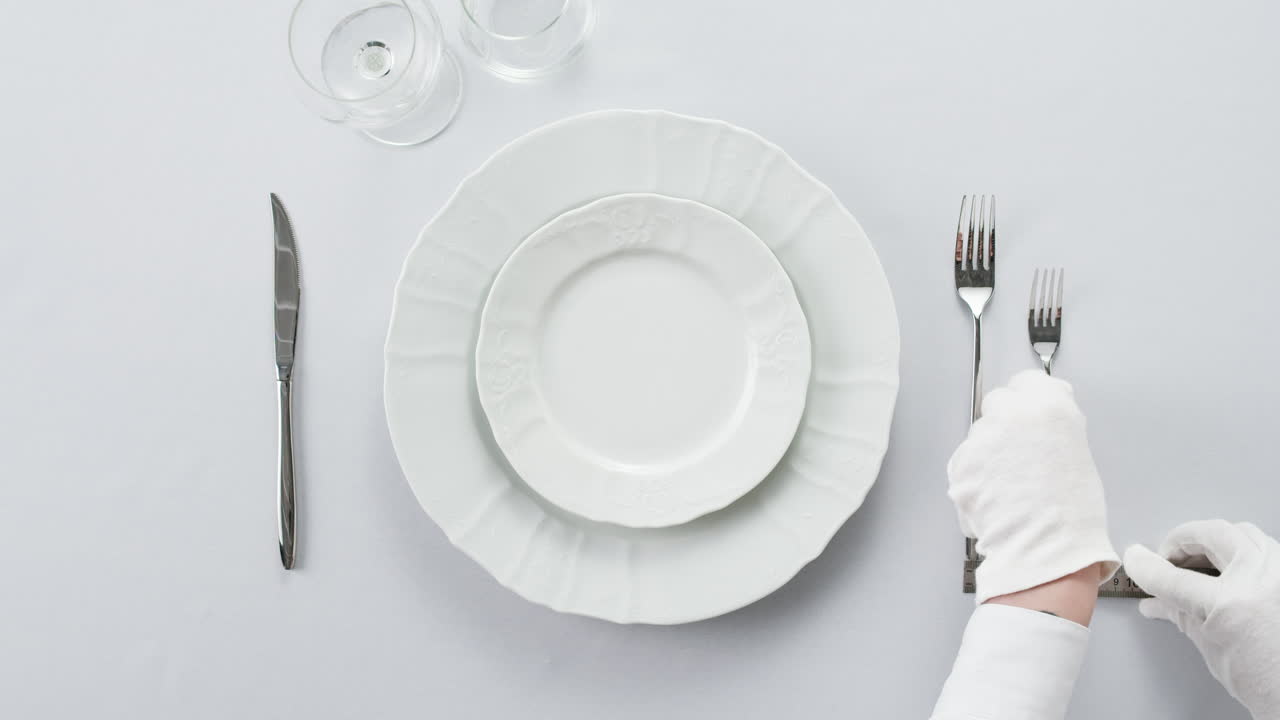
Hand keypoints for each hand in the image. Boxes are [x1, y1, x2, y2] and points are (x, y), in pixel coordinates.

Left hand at [947, 370, 1119, 602]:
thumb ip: (1052, 425)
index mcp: (1048, 406)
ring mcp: (981, 437)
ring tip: (1010, 486)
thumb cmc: (1071, 509)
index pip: (1027, 382)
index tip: (1026, 411)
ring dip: (987, 453)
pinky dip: (974, 477)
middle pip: (997, 403)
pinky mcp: (959, 462)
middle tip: (1017, 455)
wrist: (1046, 545)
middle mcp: (1011, 413)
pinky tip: (995, 497)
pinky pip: (965, 463)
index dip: (1026, 399)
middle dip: (1003, 423)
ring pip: (979, 436)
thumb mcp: (1075, 451)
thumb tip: (1038, 417)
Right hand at [1125, 521, 1279, 719]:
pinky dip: (1240, 550)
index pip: (1174, 578)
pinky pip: (1263, 546)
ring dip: (1213, 541)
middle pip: (1212, 535)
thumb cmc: (1267, 683)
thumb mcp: (1209, 646)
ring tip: (1197, 561)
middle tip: (1167, 559)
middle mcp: (1263, 580)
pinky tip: (1226, 567)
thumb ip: (1178, 611)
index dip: (1147, 569)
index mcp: (1232, 603)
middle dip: (1183, 543)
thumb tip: (1155, 597)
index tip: (1136, 563)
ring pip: (1241, 532)